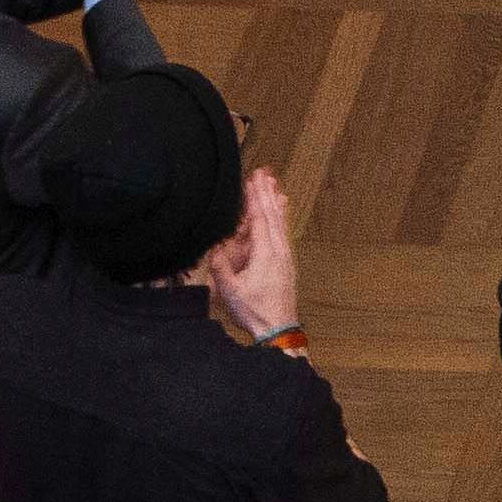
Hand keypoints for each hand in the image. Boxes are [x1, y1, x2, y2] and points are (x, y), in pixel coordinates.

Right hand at [207, 169, 297, 336]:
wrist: (278, 329)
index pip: (259, 219)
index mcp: (265, 254)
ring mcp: (285, 256)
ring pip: (281, 223)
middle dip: (266, 193)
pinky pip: (284, 233)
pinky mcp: (287, 263)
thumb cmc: (254, 311)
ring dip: (275, 202)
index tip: (251, 180)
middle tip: (263, 173)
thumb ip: (222, 266)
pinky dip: (281, 218)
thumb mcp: (230, 290)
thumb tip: (215, 248)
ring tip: (274, 185)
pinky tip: (280, 213)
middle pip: (273, 215)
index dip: (255, 198)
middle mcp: (279, 251)